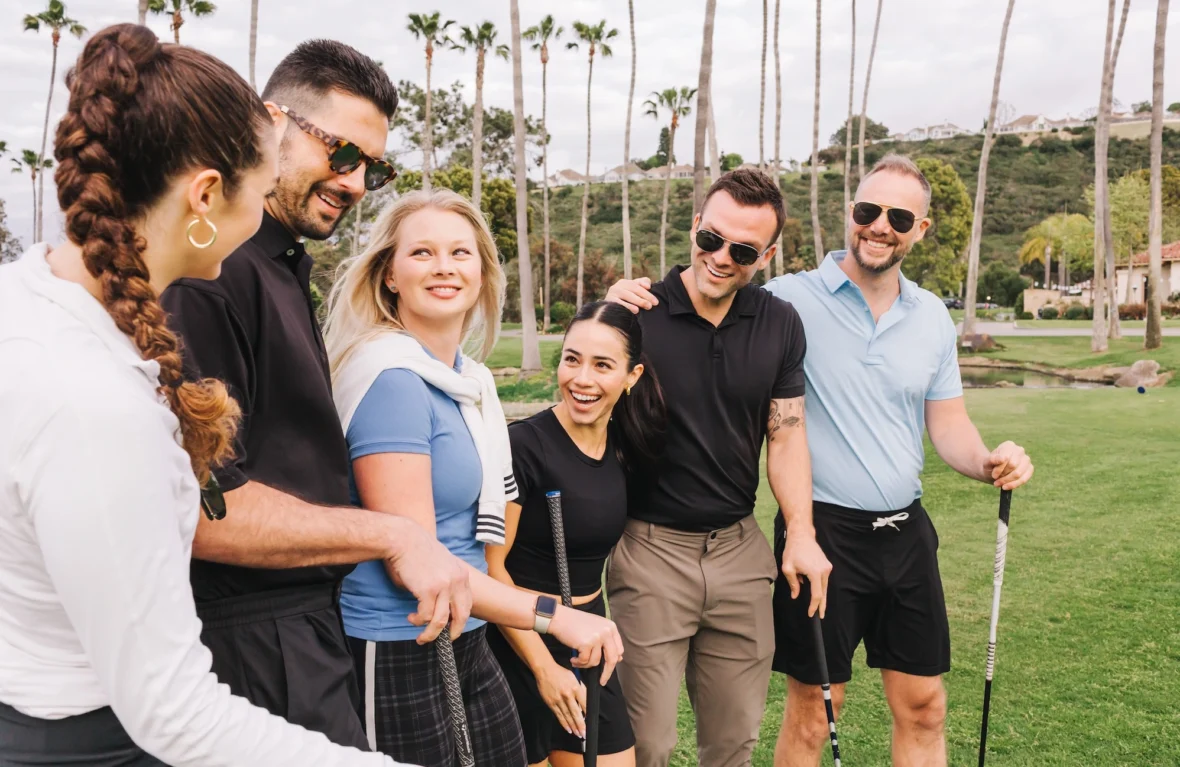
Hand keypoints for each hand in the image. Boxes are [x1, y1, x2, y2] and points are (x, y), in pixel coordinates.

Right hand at [383, 522, 471, 643]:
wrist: (403, 539)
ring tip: (421, 637)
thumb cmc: (417, 551)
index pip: (467, 604)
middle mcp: (457, 580)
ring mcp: (444, 586)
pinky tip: (411, 618)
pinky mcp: (428, 590)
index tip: (450, 628)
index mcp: (462, 574)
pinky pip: (425, 616)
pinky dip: (418, 621)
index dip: (459, 620)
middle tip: (443, 641)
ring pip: (441, 622)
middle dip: (452, 633)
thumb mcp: (441, 563)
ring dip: (430, 634)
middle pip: (461, 616)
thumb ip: (445, 581)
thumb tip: (440, 605)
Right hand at [533, 659, 586, 737]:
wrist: (545, 670)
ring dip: (573, 726)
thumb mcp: (574, 677)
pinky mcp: (551, 703)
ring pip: (567, 716)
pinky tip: (568, 729)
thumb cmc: (561, 673)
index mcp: (575, 687)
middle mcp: (567, 695)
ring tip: (578, 734)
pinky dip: (564, 723)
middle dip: (580, 725)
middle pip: (576, 712)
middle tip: (584, 734)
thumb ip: (581, 689)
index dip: (587, 714)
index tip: (590, 722)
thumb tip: (585, 702)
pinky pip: (559, 715)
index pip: (584, 703)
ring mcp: (558, 700)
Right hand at [547, 605, 624, 684]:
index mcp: (611, 627)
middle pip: (612, 658)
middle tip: (602, 681)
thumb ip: (606, 641)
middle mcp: (606, 631)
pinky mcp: (586, 643)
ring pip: (596, 661)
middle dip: (607, 672)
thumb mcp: (595, 628)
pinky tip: (572, 659)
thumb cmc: (575, 623)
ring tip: (576, 661)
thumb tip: (619, 658)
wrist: (559, 617)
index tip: (608, 669)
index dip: (613, 661)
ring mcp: (597, 637)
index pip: (618, 649)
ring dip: (585, 664)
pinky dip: (578, 663)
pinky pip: (585, 661)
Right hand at [605, 277, 658, 312]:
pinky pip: (620, 304)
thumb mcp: (633, 294)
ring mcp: (612, 293)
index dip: (645, 287)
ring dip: (639, 301)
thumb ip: (642, 286)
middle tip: (654, 304)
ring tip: (648, 306)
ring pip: (628, 295)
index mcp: (624, 283)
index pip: (637, 284)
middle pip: (634, 289)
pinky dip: (628, 307)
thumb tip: (648, 286)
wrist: (609, 314)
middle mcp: (617, 286)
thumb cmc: (626, 303)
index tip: (652, 291)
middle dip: (645, 296)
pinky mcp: (608, 302)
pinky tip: (636, 311)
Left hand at [781, 528, 831, 617]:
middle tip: (821, 616)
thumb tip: (795, 595)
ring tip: (818, 606)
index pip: (817, 595)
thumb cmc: (793, 550)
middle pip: (824, 592)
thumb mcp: (788, 568)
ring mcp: (827, 567)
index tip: (811, 614)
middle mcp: (824, 570)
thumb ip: (793, 584)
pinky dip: (819, 586)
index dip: (814, 606)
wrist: (802, 535)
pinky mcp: (827, 564)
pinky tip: (814, 590)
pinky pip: (823, 579)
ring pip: (824, 586)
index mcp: (815, 573)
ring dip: (820, 595)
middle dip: (821, 605)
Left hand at [983, 441, 1033, 489]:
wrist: (993, 471)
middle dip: (1003, 475)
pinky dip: (1013, 485)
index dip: (999, 469)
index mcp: (1009, 445)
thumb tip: (1002, 459)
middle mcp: (1020, 450)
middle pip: (1013, 466)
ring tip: (998, 484)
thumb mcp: (987, 463)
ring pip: (1018, 474)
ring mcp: (1026, 459)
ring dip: (1007, 481)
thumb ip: (992, 460)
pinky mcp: (1030, 469)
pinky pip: (1024, 479)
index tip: (993, 475)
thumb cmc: (990, 465)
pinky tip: (1005, 487)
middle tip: (995, 479)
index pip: (1006, 458)